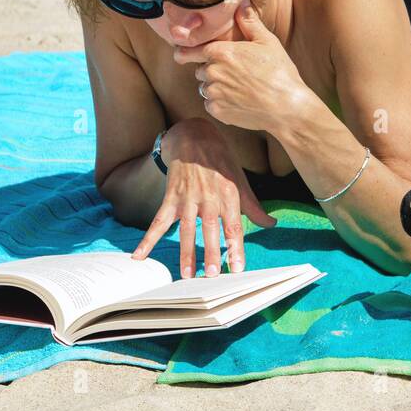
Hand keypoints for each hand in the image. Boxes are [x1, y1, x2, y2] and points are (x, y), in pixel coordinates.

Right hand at [132, 117, 276, 276]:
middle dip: (211, 252)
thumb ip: (253, 206)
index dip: (236, 246)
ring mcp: (188, 197)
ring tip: (186, 274)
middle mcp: (209, 197)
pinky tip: (139, 255)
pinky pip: (159, 221)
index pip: (234, 225)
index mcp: (229, 194)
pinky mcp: (171, 197)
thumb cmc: (220, 161)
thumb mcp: (240, 180)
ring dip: (186, 252)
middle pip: (210, 228)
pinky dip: (148, 239)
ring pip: (187, 228)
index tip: (237, 267)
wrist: (194, 136)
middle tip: (211, 274)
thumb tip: (271, 224)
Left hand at [174, 5, 313, 132]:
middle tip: (235, 73)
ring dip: (216, 87)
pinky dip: (221, 103)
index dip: (185, 52)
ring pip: (206, 88)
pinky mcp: (217, 111)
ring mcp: (213, 93)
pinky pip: (211, 104)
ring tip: (240, 88)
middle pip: (201, 70)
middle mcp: (212, 72)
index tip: (180, 54)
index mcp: (221, 52)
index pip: (190, 51)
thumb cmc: (279, 72)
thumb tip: (241, 3)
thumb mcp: (267, 42)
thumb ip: (249, 22)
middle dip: (212, 70)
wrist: (286, 106)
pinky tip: (240, 101)